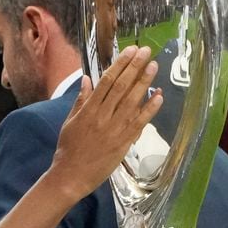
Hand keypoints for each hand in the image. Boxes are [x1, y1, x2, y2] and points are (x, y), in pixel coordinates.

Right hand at [47, 45, 161, 201]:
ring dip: (144, 83)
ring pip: (132, 102)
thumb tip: (87, 79)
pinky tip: (159, 96)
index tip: (130, 51)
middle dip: (135, 67)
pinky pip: (140, 122)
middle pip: (122, 87)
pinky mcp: (124, 142)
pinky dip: (150, 109)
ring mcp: (115, 129)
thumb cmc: (68, 148)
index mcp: (89, 110)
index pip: (107, 81)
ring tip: (154, 66)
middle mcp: (103, 117)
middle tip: (146, 51)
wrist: (71, 176)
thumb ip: (81, 100)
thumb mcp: (70, 121)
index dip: (120, 64)